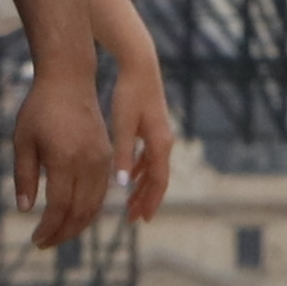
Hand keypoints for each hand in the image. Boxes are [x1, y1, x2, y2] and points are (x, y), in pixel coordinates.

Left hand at [12, 30, 123, 248]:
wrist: (69, 80)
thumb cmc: (40, 108)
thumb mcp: (23, 141)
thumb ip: (24, 177)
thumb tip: (26, 210)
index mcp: (65, 159)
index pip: (59, 207)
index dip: (48, 228)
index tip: (35, 240)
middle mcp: (88, 163)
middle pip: (80, 212)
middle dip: (63, 233)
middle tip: (45, 243)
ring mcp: (102, 160)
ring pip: (95, 206)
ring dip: (77, 226)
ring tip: (58, 234)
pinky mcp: (107, 156)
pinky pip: (101, 193)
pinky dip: (89, 210)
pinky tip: (74, 216)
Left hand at [98, 14, 179, 227]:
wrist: (140, 66)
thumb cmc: (130, 94)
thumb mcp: (123, 125)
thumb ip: (123, 154)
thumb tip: (122, 184)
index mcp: (159, 144)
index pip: (158, 181)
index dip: (150, 202)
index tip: (141, 219)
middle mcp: (164, 142)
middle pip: (158, 179)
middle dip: (146, 200)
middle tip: (134, 218)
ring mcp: (161, 134)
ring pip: (154, 169)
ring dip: (143, 187)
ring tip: (130, 204)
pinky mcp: (154, 127)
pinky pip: (150, 156)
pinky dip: (141, 170)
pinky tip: (130, 176)